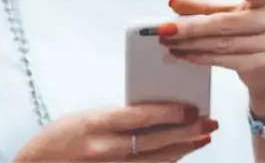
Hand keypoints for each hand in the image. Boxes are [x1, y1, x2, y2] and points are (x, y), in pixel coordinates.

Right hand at [14, 103, 215, 161]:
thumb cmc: (56, 141)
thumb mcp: (83, 119)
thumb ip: (115, 117)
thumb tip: (152, 111)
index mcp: (95, 124)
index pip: (140, 116)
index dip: (170, 112)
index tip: (192, 106)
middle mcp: (104, 149)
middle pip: (155, 142)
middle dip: (186, 132)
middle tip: (208, 122)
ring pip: (156, 161)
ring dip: (182, 149)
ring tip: (202, 137)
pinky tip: (180, 154)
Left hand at [158, 0, 264, 113]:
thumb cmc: (252, 34)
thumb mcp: (231, 13)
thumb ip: (204, 6)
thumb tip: (174, 3)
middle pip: (226, 21)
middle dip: (191, 24)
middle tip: (166, 27)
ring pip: (222, 42)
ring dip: (190, 42)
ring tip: (169, 41)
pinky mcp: (263, 64)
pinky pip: (224, 59)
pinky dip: (200, 56)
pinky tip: (184, 53)